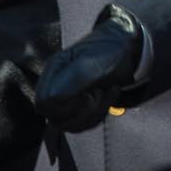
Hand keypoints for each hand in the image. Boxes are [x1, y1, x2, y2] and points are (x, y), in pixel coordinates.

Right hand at [34, 5, 143, 132]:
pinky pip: (80, 124)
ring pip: (68, 124)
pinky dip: (98, 115)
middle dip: (84, 112)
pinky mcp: (78, 106)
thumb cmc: (110, 49)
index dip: (64, 108)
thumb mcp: (96, 61)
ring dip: (93, 113)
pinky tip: (109, 96)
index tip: (86, 96)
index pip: (43, 103)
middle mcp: (56, 85)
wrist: (127, 46)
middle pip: (55, 119)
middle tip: (100, 92)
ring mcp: (66, 97)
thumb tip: (53, 98)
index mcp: (54, 71)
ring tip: (107, 92)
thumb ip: (75, 77)